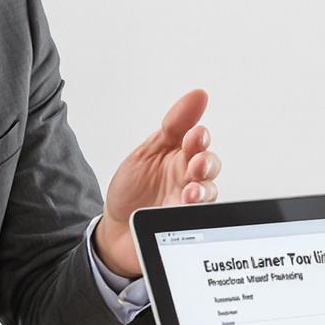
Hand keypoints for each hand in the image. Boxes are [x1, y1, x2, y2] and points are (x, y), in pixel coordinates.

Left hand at [94, 89, 221, 277]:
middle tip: (195, 165)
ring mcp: (187, 206)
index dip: (200, 139)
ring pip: (208, 196)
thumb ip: (174, 125)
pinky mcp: (183, 230)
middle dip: (206, 164)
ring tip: (190, 193)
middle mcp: (189, 181)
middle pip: (209, 169)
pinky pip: (195, 223)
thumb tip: (199, 95)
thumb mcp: (148, 151)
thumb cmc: (133, 189)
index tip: (195, 136)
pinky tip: (183, 212)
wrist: (115, 229)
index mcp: (181, 158)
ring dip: (202, 193)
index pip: (199, 143)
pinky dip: (191, 216)